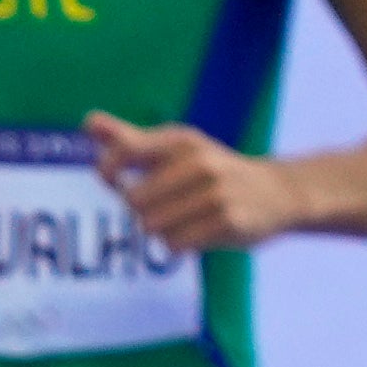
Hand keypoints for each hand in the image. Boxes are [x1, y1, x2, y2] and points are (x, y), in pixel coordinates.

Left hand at [87, 112, 297, 251]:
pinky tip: (200, 231)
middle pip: (133, 202)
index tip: (111, 181)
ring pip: (152, 227)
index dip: (107, 171)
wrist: (277, 192)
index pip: (124, 149)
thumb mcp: (176, 149)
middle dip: (141, 211)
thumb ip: (130, 140)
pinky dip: (179, 245)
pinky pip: (175, 245)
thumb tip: (88, 122)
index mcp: (182, 141)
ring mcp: (216, 192)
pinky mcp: (228, 221)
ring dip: (161, 231)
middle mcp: (199, 162)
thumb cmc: (212, 172)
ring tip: (185, 219)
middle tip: (165, 205)